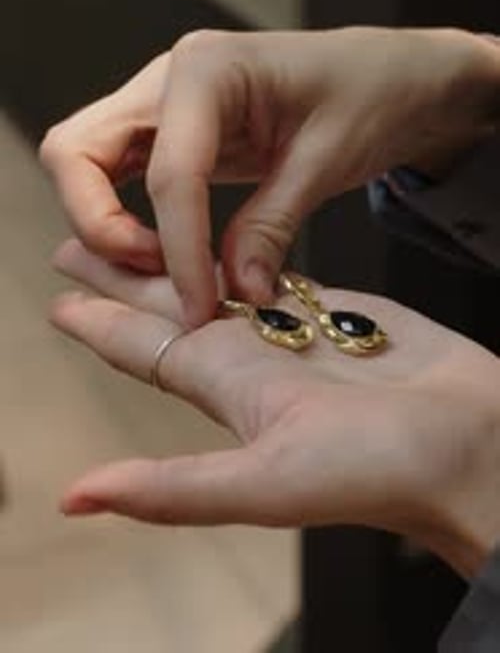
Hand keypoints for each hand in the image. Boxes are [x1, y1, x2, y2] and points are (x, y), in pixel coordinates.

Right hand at [41, 28, 499, 323]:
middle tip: (160, 275)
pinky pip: (119, 176)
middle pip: (77, 152)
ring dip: (104, 224)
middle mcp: (168, 78)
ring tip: (166, 268)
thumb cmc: (370, 92)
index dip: (178, 249)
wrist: (388, 72)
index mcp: (209, 68)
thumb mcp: (329, 160)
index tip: (200, 307)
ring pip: (84, 165)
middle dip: (99, 226)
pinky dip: (125, 218)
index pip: (168, 172)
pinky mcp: (170, 131)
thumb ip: (272, 225)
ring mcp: (161, 102)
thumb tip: (234, 291)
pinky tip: (169, 251)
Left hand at [52, 238, 499, 579]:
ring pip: (219, 283)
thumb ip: (174, 489)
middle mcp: (255, 359)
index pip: (146, 351)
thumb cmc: (383, 471)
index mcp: (230, 389)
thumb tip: (76, 499)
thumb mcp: (267, 482)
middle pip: (170, 308)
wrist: (472, 445)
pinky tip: (227, 241)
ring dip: (179, 259)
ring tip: (143, 230)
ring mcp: (297, 332)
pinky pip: (278, 275)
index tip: (59, 300)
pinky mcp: (339, 310)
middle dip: (123, 278)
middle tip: (79, 243)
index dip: (99, 325)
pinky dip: (247, 254)